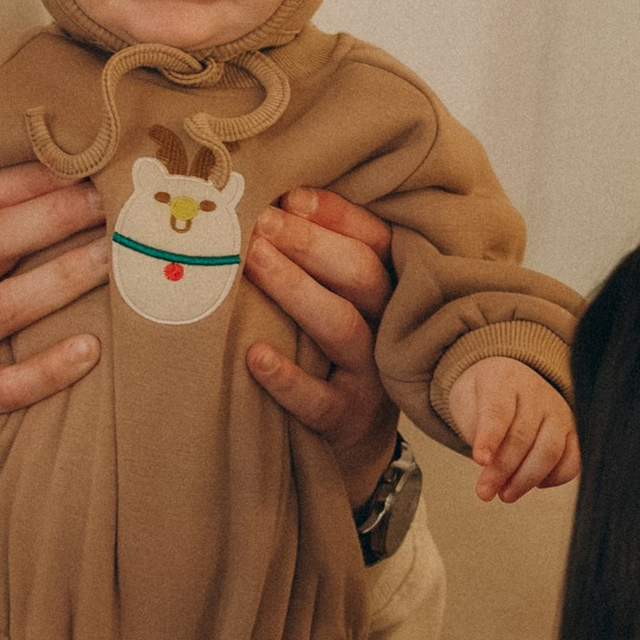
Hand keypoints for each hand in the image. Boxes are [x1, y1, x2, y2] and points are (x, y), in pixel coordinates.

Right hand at [0, 163, 111, 531]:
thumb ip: (8, 242)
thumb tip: (92, 188)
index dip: (31, 175)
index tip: (87, 158)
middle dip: (57, 213)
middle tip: (114, 202)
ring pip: (7, 304)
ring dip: (66, 276)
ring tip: (118, 258)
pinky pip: (11, 383)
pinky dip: (53, 366)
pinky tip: (93, 349)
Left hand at [242, 185, 402, 510]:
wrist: (348, 441)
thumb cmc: (327, 354)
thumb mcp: (334, 301)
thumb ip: (312, 260)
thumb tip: (259, 203)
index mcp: (387, 289)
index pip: (376, 240)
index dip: (338, 216)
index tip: (290, 197)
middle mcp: (385, 327)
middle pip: (362, 275)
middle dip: (311, 244)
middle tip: (262, 223)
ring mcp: (369, 376)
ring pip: (342, 327)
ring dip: (296, 290)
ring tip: (253, 261)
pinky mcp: (345, 419)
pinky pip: (318, 400)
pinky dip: (286, 378)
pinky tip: (253, 355)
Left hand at [447, 357, 578, 504]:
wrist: (507, 383)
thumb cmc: (484, 397)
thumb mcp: (466, 401)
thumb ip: (474, 426)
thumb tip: (487, 461)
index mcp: (504, 379)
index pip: (499, 409)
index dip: (490, 436)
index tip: (480, 461)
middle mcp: (536, 393)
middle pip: (523, 436)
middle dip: (502, 469)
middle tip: (484, 492)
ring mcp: (558, 411)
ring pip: (550, 450)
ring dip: (526, 479)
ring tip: (505, 494)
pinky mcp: (573, 431)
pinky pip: (572, 460)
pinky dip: (554, 478)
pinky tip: (533, 484)